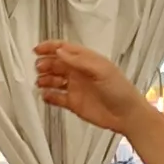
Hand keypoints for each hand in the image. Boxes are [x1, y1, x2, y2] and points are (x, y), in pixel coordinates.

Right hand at [32, 41, 146, 132]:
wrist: (126, 115)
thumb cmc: (119, 89)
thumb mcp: (101, 71)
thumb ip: (79, 61)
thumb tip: (59, 52)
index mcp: (86, 60)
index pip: (65, 49)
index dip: (50, 47)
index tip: (37, 50)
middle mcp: (79, 72)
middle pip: (57, 64)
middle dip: (46, 64)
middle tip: (39, 68)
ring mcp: (75, 88)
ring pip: (54, 80)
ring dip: (45, 79)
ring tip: (40, 82)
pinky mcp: (73, 103)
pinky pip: (57, 98)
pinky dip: (49, 96)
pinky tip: (44, 95)